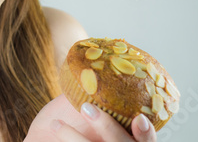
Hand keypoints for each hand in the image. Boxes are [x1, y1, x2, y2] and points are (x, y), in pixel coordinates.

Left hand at [24, 94, 156, 141]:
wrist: (50, 140)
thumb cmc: (83, 126)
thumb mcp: (97, 110)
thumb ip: (100, 96)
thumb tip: (88, 64)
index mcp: (133, 139)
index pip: (147, 139)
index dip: (146, 132)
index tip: (139, 118)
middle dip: (106, 127)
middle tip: (86, 108)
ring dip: (74, 138)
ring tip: (56, 124)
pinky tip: (53, 127)